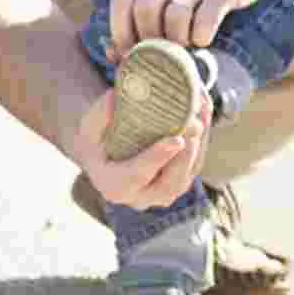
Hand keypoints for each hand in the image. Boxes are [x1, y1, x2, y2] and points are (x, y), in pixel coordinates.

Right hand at [73, 83, 211, 210]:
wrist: (108, 154)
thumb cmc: (97, 140)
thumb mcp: (89, 127)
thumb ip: (99, 116)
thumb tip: (114, 98)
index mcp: (114, 186)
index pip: (136, 176)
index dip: (156, 158)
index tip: (175, 139)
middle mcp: (141, 196)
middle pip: (170, 183)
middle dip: (186, 155)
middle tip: (195, 126)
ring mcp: (164, 192)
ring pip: (188, 174)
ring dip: (200, 143)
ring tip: (202, 112)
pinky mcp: (181, 180)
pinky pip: (197, 163)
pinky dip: (204, 137)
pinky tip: (204, 111)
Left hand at [108, 0, 275, 57]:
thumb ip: (142, 7)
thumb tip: (113, 55)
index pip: (121, 2)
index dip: (121, 33)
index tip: (131, 52)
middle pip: (146, 10)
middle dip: (150, 40)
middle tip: (161, 53)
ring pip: (175, 16)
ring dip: (177, 41)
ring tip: (184, 45)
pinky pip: (206, 19)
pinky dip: (201, 37)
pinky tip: (204, 38)